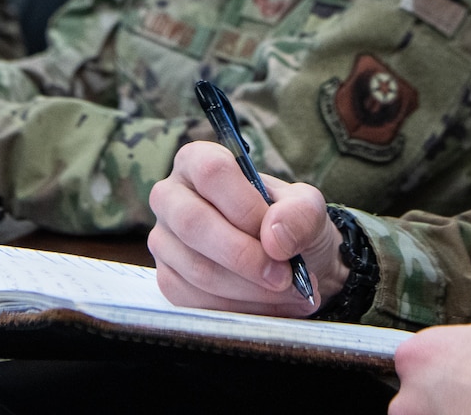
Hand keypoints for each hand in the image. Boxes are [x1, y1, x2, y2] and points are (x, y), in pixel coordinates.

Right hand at [147, 140, 347, 316]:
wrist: (286, 261)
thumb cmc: (287, 222)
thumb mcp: (307, 208)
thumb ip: (300, 213)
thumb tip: (274, 238)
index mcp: (198, 161)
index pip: (211, 172)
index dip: (246, 206)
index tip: (276, 236)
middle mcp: (170, 197)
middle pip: (194, 223)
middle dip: (246, 257)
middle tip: (285, 277)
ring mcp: (164, 241)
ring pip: (198, 269)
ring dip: (251, 290)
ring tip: (291, 294)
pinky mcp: (169, 280)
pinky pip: (198, 301)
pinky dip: (242, 309)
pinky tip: (271, 305)